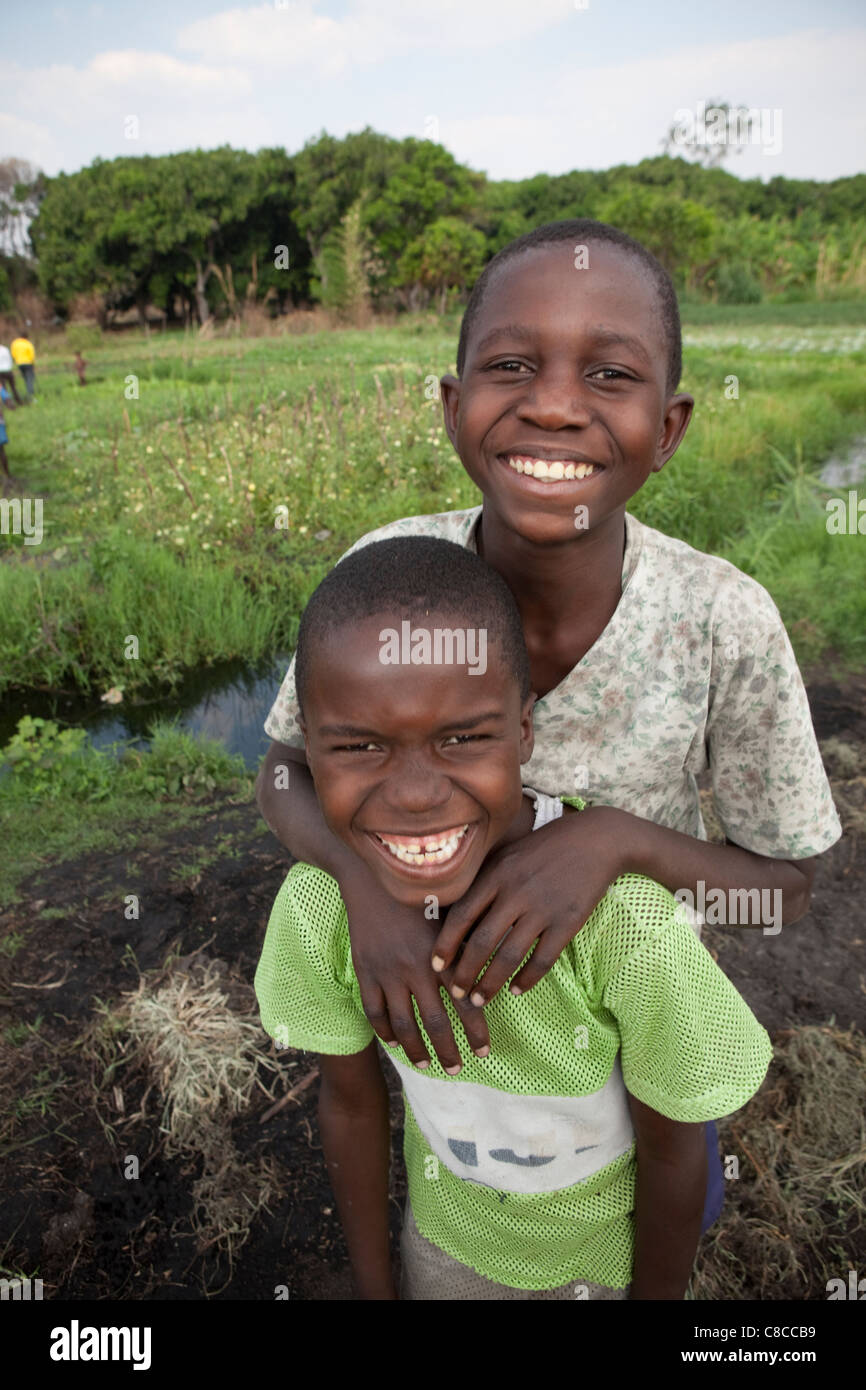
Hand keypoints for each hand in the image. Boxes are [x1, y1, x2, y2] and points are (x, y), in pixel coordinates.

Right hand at [340, 864, 492, 1070]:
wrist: (372, 877)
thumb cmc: (420, 893)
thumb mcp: (450, 913)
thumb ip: (468, 944)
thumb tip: (494, 969)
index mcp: (441, 955)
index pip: (464, 1004)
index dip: (476, 1030)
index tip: (485, 1051)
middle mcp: (414, 968)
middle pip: (433, 1022)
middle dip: (447, 1050)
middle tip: (458, 1069)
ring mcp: (386, 972)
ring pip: (402, 1024)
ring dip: (416, 1049)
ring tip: (427, 1065)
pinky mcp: (364, 970)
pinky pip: (374, 1011)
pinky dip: (385, 1032)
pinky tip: (395, 1043)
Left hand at [431, 806, 627, 1005]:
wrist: (596, 840)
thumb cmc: (545, 848)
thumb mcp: (508, 855)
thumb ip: (485, 881)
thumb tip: (455, 914)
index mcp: (497, 874)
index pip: (462, 915)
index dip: (445, 944)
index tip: (435, 966)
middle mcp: (516, 892)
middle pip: (482, 941)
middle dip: (465, 973)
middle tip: (456, 994)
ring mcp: (543, 909)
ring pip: (509, 955)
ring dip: (491, 983)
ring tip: (480, 1000)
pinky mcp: (568, 922)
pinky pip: (543, 959)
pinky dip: (527, 978)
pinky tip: (517, 990)